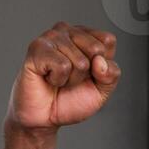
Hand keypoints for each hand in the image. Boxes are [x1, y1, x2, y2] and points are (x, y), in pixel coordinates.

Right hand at [3, 23, 120, 148]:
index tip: (87, 74)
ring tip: (58, 79)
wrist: (45, 117)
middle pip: (96, 49)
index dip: (102, 65)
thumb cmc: (70, 100)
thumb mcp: (102, 90)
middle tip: (70, 78)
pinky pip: (63, 66)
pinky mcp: (37, 47)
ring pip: (80, 61)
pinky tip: (48, 78)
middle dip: (87, 73)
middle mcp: (67, 31)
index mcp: (85, 35)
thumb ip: (111, 74)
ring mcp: (51, 37)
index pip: (108, 40)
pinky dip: (58, 80)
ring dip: (71, 79)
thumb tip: (100, 61)